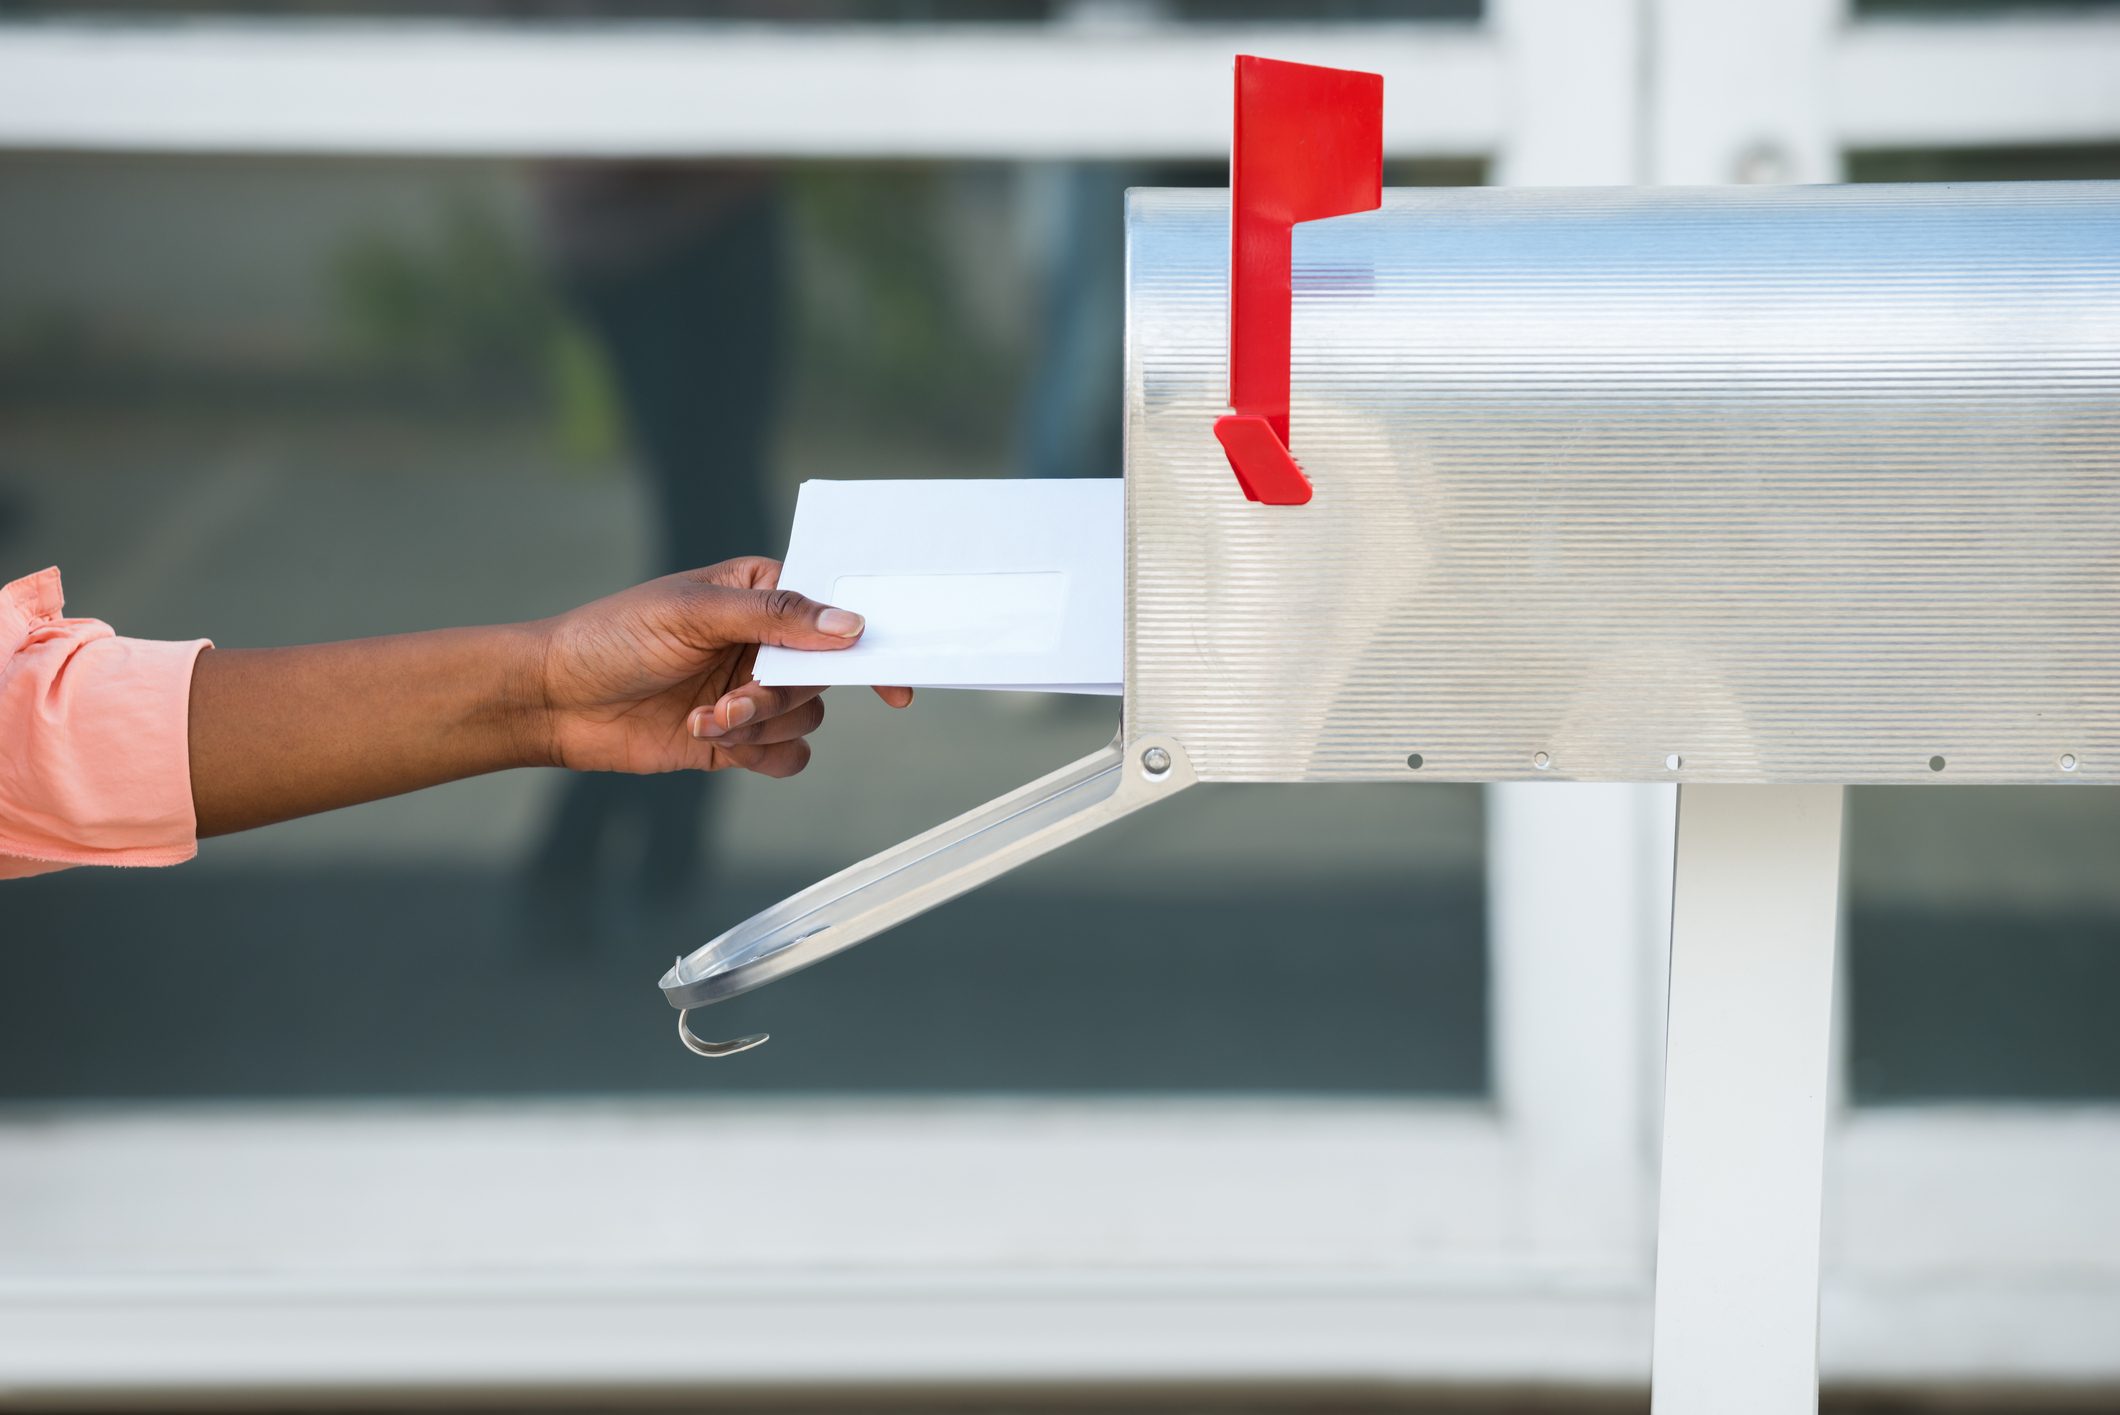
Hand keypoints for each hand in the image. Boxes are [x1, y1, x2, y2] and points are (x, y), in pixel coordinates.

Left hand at [536, 557, 912, 778]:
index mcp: (760, 594)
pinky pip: (788, 756)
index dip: (866, 643)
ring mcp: (753, 691)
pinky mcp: (737, 738)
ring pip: (807, 717)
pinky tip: (710, 740)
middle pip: (823, 674)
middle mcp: (764, 642)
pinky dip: (760, 756)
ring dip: (759, 727)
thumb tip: (850, 626)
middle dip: (779, 695)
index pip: (833, 612)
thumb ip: (776, 617)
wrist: (557, 701)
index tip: (892, 681)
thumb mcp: (694, 612)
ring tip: (703, 720)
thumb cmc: (614, 637)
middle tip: (733, 701)